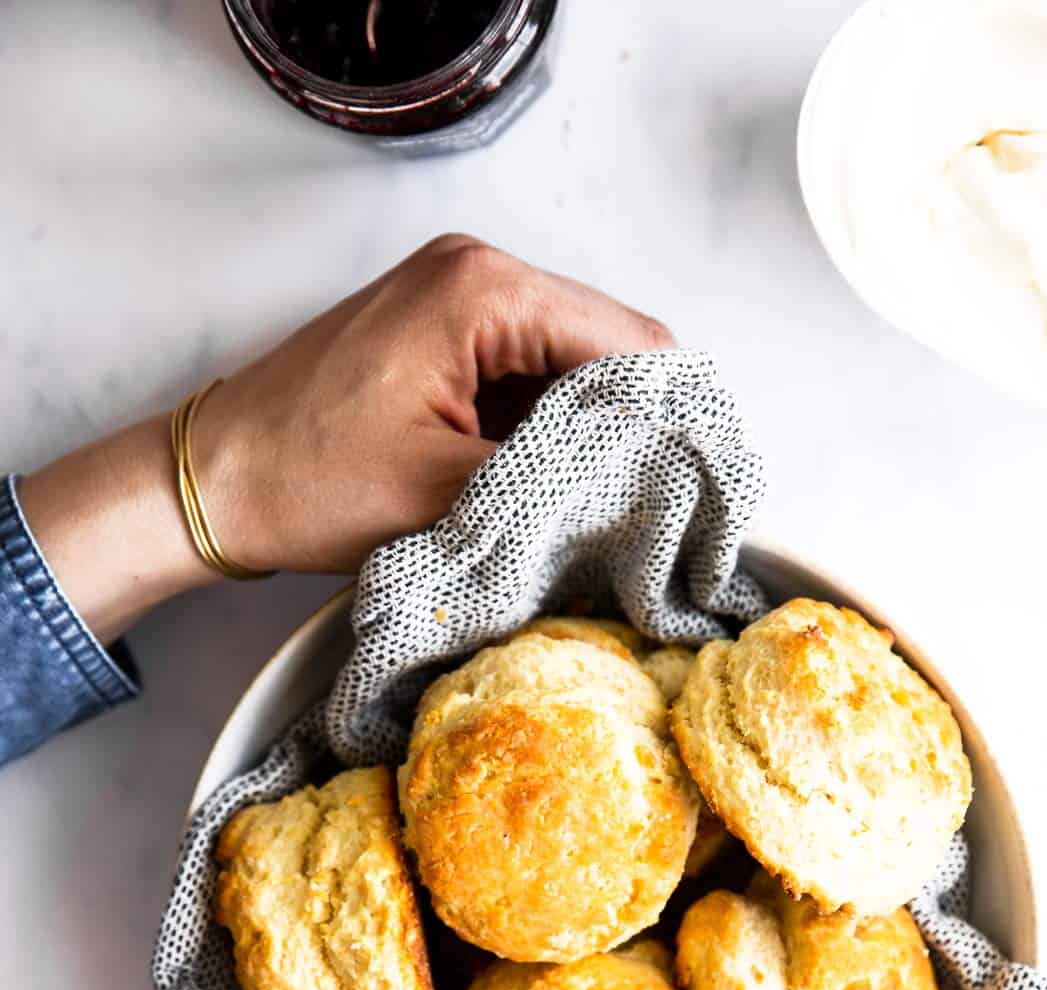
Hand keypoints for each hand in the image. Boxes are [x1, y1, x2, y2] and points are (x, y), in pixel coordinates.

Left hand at [18, 235, 672, 639]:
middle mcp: (478, 272)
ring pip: (572, 367)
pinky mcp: (443, 335)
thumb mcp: (450, 493)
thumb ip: (558, 479)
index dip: (666, 421)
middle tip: (634, 509)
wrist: (213, 484)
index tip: (681, 493)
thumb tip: (646, 486)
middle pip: (609, 348)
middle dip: (626, 428)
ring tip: (579, 504)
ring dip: (583, 433)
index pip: (632, 342)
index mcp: (484, 289)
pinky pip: (528, 376)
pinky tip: (535, 484)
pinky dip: (542, 431)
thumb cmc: (305, 482)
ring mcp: (458, 299)